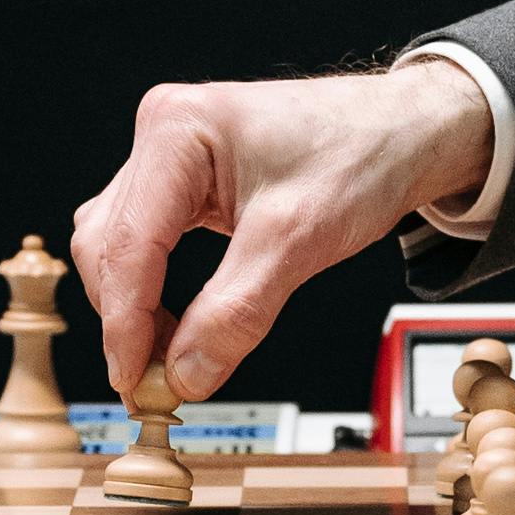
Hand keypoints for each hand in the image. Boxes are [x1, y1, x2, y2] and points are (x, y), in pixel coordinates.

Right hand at [69, 63, 494, 398]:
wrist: (404, 132)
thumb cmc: (362, 155)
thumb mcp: (301, 240)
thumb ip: (237, 311)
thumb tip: (185, 375)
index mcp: (177, 129)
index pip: (128, 244)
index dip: (125, 324)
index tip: (136, 383)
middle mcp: (162, 133)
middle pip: (110, 246)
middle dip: (128, 320)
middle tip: (157, 385)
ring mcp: (168, 156)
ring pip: (118, 246)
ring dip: (135, 307)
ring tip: (170, 359)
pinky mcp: (183, 180)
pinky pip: (144, 241)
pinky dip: (152, 288)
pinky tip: (177, 322)